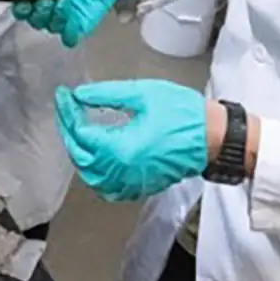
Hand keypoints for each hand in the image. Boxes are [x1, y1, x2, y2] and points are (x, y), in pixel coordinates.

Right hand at [11, 0, 138, 47]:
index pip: (21, 5)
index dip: (20, 5)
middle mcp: (49, 5)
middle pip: (34, 19)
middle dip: (36, 11)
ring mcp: (65, 16)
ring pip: (50, 26)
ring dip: (52, 18)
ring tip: (63, 2)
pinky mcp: (80, 23)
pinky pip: (69, 37)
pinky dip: (68, 33)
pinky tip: (71, 20)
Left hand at [55, 81, 207, 201]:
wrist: (215, 138)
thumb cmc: (183, 113)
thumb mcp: (143, 94)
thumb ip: (106, 95)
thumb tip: (78, 95)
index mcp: (121, 149)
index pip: (81, 133)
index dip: (68, 113)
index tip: (64, 95)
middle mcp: (122, 171)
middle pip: (81, 156)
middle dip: (70, 132)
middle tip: (68, 110)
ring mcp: (131, 182)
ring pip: (91, 175)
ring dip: (80, 153)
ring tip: (78, 130)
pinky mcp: (140, 186)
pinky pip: (108, 186)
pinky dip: (96, 173)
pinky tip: (96, 155)